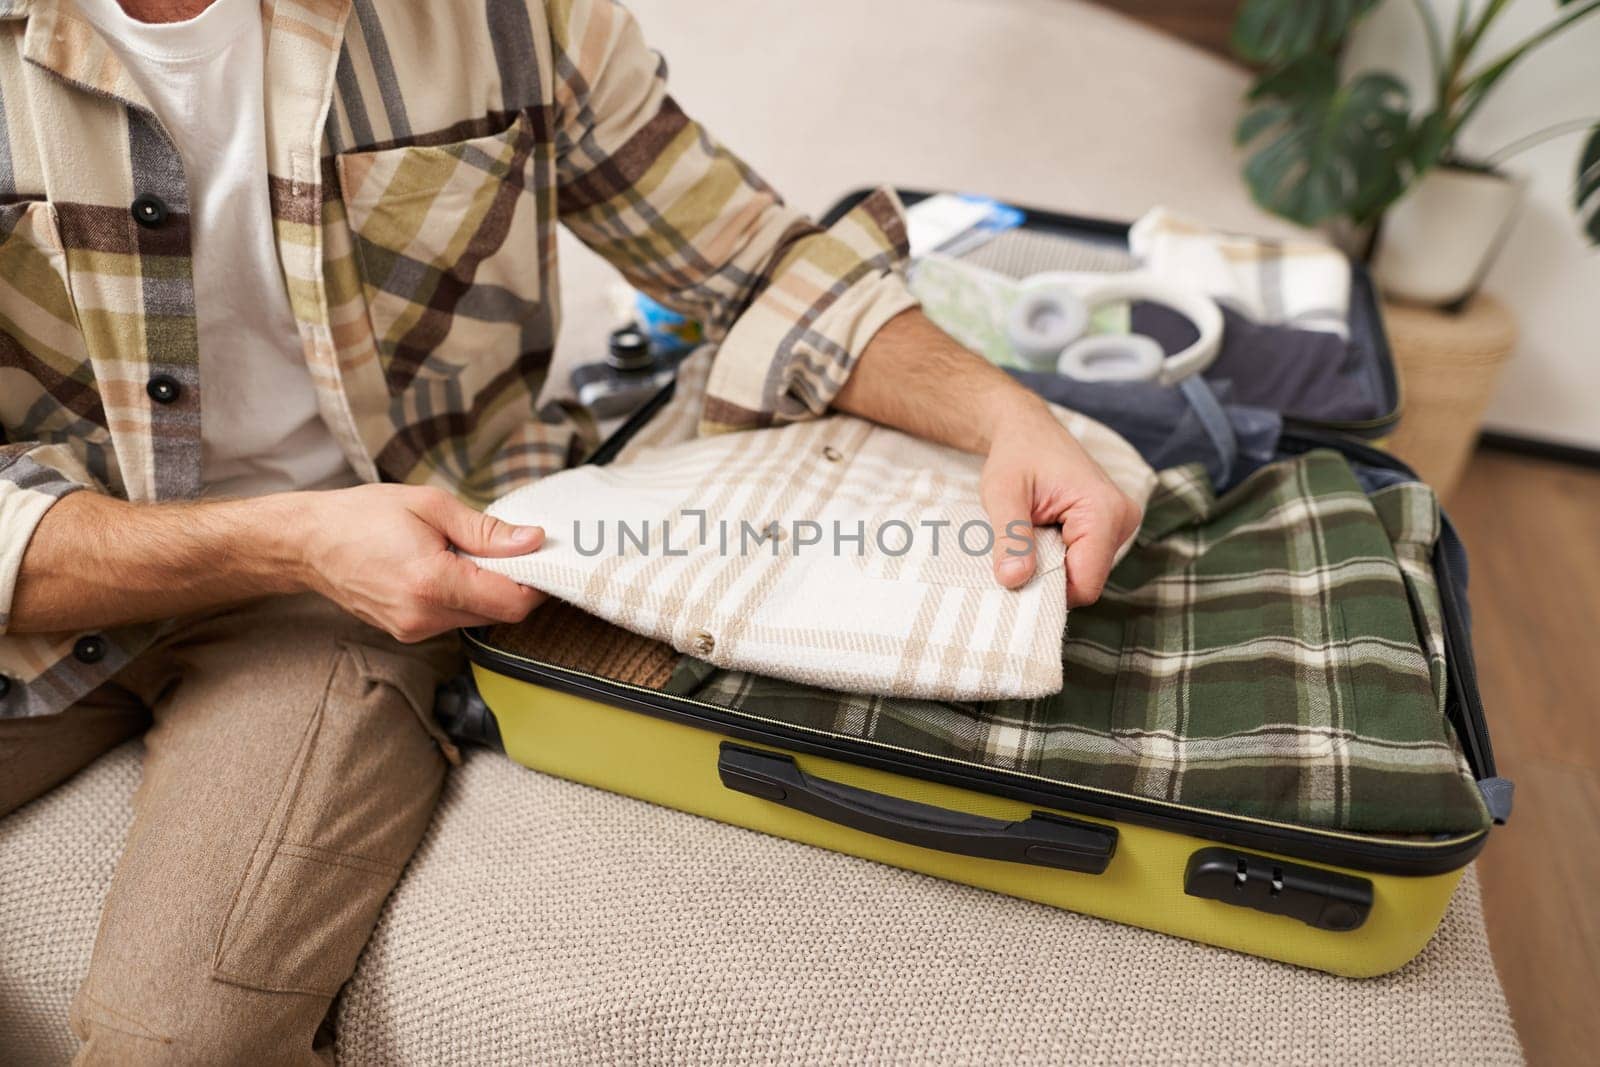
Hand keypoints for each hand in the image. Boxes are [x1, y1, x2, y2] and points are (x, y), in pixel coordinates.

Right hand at [296, 485, 546, 641]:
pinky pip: (454, 618)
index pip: (512, 602)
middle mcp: (424, 616)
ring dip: (485, 589)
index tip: (539, 556)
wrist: (307, 543)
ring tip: (458, 554)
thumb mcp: (431, 506)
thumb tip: (532, 541)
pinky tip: (442, 569)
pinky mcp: (407, 633)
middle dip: (511, 582)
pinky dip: (462, 596)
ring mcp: (414, 630)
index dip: (536, 581)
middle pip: (500, 613)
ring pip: (479, 618)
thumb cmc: (362, 516)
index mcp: (432, 583)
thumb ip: (486, 531)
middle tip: (499, 547)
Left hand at [979, 398, 1139, 606]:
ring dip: (1052, 564)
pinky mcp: (1111, 526)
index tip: (1016, 575)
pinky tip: (1043, 532)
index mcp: (1104, 511)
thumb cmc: (1016, 455)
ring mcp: (1121, 523)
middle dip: (1048, 575)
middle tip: (1018, 548)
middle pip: (1086, 581)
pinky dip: (1059, 556)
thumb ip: (1011, 537)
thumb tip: (1013, 581)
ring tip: (1032, 532)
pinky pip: (1085, 560)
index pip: (1085, 584)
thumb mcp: (1002, 493)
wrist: (1028, 430)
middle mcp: (1122, 519)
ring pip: (1084, 573)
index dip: (1048, 591)